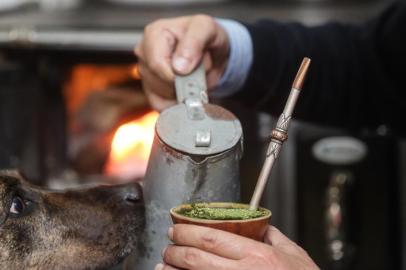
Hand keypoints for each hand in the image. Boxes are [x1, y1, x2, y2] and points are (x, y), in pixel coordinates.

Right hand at [135, 15, 229, 110]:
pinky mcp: (151, 92)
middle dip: (184, 82)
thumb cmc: (206, 37)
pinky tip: (187, 90)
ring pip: (161, 96)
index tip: (192, 72)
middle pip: (158, 82)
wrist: (212, 52)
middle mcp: (145, 53)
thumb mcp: (207, 29)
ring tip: (192, 76)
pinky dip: (179, 103)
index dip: (176, 74)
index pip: (156, 64)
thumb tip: (179, 67)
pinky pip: (162, 106)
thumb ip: (194, 42)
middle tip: (198, 69)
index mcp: (154, 34)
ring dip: (183, 92)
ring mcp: (146, 74)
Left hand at [156, 224, 319, 269]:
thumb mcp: (295, 254)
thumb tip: (259, 225)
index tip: (178, 228)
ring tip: (164, 263)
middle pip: (198, 257)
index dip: (189, 232)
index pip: (213, 237)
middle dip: (177, 249)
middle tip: (169, 243)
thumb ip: (274, 236)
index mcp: (258, 256)